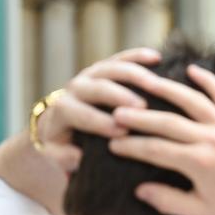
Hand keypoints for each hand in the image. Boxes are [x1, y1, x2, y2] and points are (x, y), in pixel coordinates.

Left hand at [35, 47, 161, 171]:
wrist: (61, 125)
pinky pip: (122, 58)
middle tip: (142, 107)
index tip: (121, 132)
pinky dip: (138, 56)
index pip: (77, 112)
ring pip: (111, 68)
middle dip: (119, 96)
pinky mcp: (105, 68)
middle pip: (96, 86)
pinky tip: (157, 58)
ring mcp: (90, 75)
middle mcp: (75, 89)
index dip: (98, 121)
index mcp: (63, 111)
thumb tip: (78, 157)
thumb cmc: (66, 147)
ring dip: (134, 75)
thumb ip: (63, 158)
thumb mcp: (58, 155)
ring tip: (156, 85)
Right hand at [107, 64, 214, 214]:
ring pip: (192, 100)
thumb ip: (167, 201)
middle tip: (116, 112)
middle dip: (139, 117)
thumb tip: (138, 190)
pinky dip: (208, 80)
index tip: (113, 143)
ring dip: (167, 90)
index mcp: (200, 163)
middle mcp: (213, 140)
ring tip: (145, 82)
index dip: (131, 146)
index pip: (155, 150)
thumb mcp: (199, 210)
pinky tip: (191, 69)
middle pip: (167, 122)